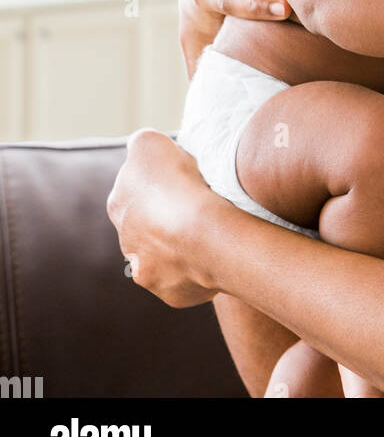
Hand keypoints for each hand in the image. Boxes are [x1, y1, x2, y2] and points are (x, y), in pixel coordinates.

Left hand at [106, 129, 221, 307]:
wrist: (202, 235)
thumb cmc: (176, 184)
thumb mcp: (150, 142)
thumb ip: (140, 144)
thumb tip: (139, 148)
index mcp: (118, 205)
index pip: (135, 189)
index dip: (159, 181)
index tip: (181, 177)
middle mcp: (127, 243)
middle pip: (147, 226)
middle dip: (166, 218)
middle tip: (197, 206)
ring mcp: (149, 272)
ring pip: (163, 256)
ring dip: (179, 246)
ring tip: (207, 233)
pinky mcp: (172, 294)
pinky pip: (185, 280)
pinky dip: (196, 270)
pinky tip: (213, 255)